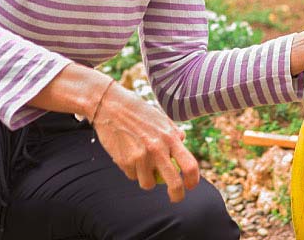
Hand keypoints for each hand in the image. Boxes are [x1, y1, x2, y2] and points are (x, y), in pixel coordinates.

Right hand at [91, 84, 200, 202]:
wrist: (110, 106)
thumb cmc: (138, 111)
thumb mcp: (161, 118)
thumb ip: (173, 132)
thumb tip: (183, 143)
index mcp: (170, 137)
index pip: (189, 165)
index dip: (193, 180)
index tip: (191, 185)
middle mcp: (157, 149)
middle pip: (174, 183)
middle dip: (177, 195)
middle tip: (175, 197)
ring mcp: (141, 156)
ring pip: (148, 183)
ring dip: (146, 179)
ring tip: (141, 164)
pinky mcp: (125, 161)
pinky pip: (132, 176)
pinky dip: (131, 170)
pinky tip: (127, 154)